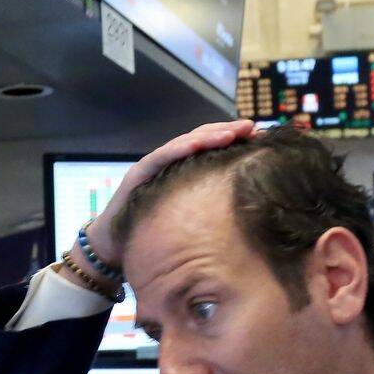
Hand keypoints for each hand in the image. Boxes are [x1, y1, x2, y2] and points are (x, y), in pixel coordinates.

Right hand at [82, 120, 255, 267]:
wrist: (112, 246)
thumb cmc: (152, 233)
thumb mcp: (188, 219)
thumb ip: (207, 208)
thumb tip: (244, 208)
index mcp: (184, 170)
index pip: (212, 148)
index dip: (235, 141)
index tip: (261, 137)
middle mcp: (169, 162)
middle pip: (202, 139)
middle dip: (228, 131)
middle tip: (254, 127)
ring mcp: (153, 165)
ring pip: (184, 143)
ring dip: (209, 135)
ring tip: (232, 132)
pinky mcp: (138, 174)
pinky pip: (161, 158)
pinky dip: (178, 149)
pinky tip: (196, 143)